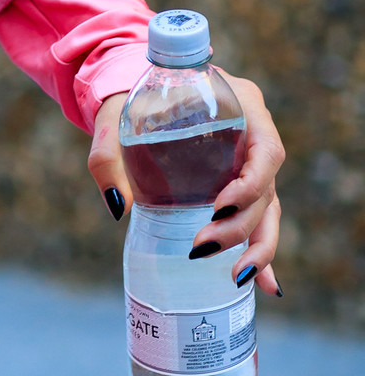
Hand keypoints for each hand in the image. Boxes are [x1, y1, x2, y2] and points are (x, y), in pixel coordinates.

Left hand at [88, 76, 284, 295]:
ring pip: (268, 208)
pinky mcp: (238, 181)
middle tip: (203, 245)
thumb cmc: (127, 99)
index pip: (267, 149)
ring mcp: (249, 158)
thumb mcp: (114, 119)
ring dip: (256, 245)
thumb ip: (108, 155)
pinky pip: (259, 217)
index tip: (219, 206)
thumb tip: (117, 206)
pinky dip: (261, 250)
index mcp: (241, 102)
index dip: (253, 183)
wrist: (132, 91)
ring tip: (237, 276)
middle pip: (266, 187)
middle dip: (241, 225)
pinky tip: (264, 284)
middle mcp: (254, 132)